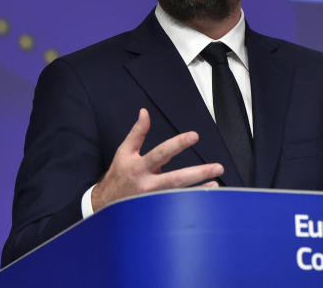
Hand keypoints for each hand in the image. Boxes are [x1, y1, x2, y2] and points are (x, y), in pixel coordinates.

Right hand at [90, 108, 223, 211]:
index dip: (178, 144)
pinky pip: (178, 205)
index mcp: (139, 167)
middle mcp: (147, 184)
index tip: (194, 136)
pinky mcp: (156, 210)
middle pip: (175, 179)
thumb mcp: (124, 152)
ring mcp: (153, 200)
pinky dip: (193, 200)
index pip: (161, 153)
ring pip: (179, 195)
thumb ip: (137, 133)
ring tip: (216, 182)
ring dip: (199, 189)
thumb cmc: (119, 175)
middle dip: (198, 173)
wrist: (105, 204)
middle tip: (217, 167)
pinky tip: (207, 194)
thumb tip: (145, 113)